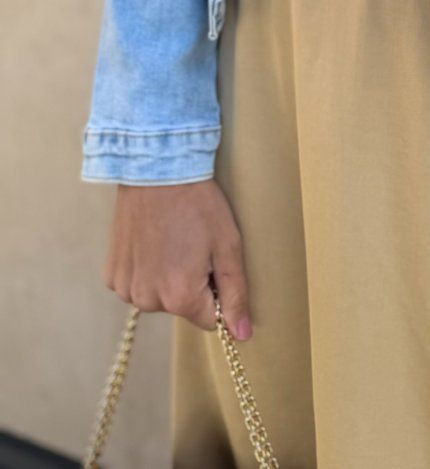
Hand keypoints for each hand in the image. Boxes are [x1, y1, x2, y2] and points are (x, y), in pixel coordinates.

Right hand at [104, 179, 251, 340]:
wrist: (156, 170)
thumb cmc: (198, 205)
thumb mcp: (228, 246)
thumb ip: (236, 294)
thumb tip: (241, 336)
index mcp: (180, 297)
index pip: (210, 320)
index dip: (218, 291)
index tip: (214, 262)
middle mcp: (148, 301)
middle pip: (183, 307)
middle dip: (193, 285)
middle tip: (193, 245)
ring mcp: (125, 289)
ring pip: (159, 298)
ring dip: (168, 278)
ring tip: (173, 240)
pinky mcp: (112, 275)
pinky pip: (138, 285)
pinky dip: (148, 271)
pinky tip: (153, 242)